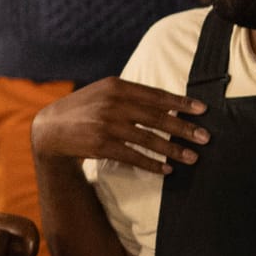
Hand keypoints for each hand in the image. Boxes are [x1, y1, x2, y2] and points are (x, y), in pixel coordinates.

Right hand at [30, 76, 208, 174]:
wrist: (50, 129)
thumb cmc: (83, 108)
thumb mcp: (104, 93)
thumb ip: (131, 95)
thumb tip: (168, 103)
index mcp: (117, 86)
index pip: (156, 95)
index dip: (181, 103)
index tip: (202, 110)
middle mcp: (113, 104)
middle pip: (157, 117)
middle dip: (184, 128)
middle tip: (205, 138)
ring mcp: (106, 125)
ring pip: (148, 139)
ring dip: (173, 150)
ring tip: (192, 158)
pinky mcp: (101, 145)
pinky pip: (133, 156)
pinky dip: (152, 164)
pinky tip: (167, 169)